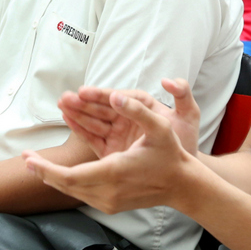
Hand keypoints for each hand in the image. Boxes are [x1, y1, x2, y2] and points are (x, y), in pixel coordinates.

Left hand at [23, 91, 194, 214]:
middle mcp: (108, 191)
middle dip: (43, 172)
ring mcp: (108, 202)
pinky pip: (81, 194)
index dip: (47, 169)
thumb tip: (114, 94)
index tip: (28, 159)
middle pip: (65, 185)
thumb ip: (137, 109)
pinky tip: (57, 172)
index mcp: (114, 171)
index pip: (70, 176)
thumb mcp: (159, 126)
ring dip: (52, 177)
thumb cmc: (170, 155)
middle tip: (25, 158)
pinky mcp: (110, 205)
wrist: (181, 185)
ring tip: (35, 162)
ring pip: (71, 191)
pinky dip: (67, 182)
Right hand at [59, 78, 201, 158]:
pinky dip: (80, 129)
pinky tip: (67, 119)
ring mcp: (119, 132)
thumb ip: (182, 95)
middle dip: (83, 103)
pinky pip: (94, 137)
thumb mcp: (189, 115)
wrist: (185, 169)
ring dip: (77, 113)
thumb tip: (167, 80)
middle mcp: (128, 117)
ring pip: (94, 121)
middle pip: (102, 108)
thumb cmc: (187, 140)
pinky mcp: (113, 148)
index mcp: (142, 106)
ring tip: (61, 105)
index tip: (85, 91)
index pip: (118, 98)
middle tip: (66, 98)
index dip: (100, 95)